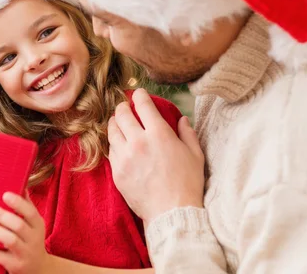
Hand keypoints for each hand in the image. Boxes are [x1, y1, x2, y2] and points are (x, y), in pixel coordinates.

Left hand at [0, 192, 50, 273]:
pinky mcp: (14, 265)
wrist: (38, 268)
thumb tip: (20, 184)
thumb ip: (27, 206)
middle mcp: (33, 239)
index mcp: (38, 225)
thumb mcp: (34, 224)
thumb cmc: (31, 239)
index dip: (18, 203)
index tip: (4, 195)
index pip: (30, 212)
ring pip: (10, 241)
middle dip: (2, 216)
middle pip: (18, 226)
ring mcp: (24, 253)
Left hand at [108, 88, 205, 223]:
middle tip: (124, 107)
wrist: (172, 213)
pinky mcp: (117, 172)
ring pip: (112, 131)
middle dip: (122, 107)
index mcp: (159, 134)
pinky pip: (111, 151)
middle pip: (121, 115)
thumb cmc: (188, 184)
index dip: (139, 95)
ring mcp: (124, 157)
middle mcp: (138, 141)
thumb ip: (187, 133)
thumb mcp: (195, 155)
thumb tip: (183, 120)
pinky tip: (119, 144)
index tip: (138, 94)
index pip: (143, 105)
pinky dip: (114, 144)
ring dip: (114, 124)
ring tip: (117, 123)